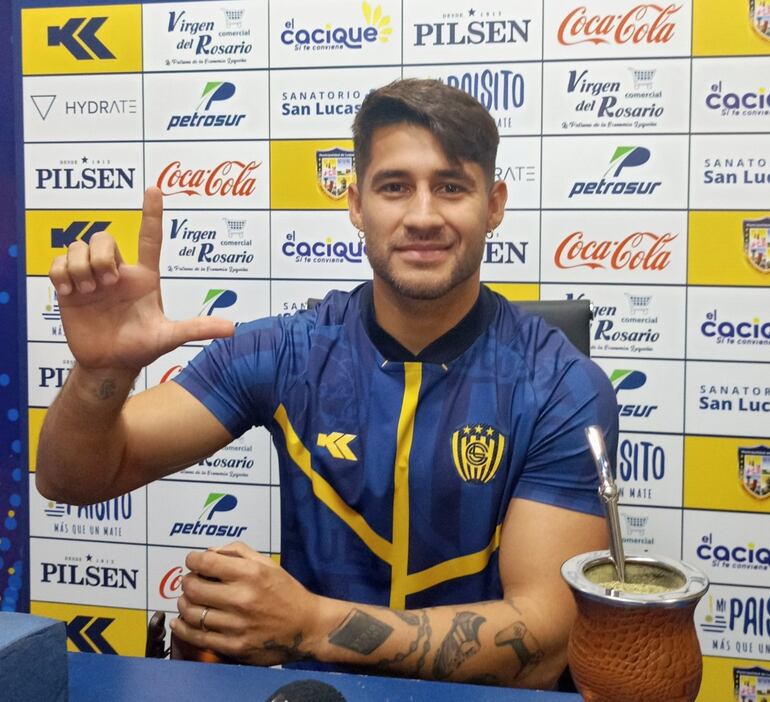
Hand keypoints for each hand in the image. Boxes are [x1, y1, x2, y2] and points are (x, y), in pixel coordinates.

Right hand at [48, 187, 233, 372]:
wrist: (109, 364)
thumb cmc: (141, 348)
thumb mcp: (169, 337)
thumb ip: (197, 329)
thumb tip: (233, 329)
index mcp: (144, 276)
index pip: (149, 237)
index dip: (152, 213)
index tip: (154, 189)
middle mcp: (118, 271)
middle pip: (103, 237)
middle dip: (101, 257)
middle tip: (105, 285)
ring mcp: (92, 276)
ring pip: (78, 246)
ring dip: (80, 268)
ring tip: (88, 292)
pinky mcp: (69, 285)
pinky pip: (57, 262)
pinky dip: (60, 275)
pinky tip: (70, 294)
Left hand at [172, 542, 321, 665]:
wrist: (308, 627)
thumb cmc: (287, 592)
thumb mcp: (267, 564)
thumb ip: (238, 552)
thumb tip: (209, 552)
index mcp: (251, 574)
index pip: (206, 562)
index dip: (193, 559)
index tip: (193, 561)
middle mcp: (242, 598)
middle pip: (193, 587)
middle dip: (187, 581)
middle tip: (192, 581)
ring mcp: (237, 625)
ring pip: (191, 612)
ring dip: (184, 603)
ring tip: (189, 600)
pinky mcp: (234, 646)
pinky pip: (197, 637)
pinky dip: (183, 628)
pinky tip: (181, 622)